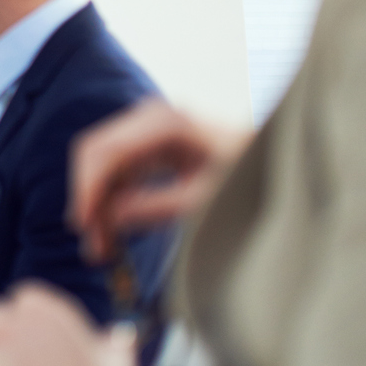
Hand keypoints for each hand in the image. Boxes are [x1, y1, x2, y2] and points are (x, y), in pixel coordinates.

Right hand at [71, 99, 248, 264]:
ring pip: (103, 164)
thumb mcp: (208, 199)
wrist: (282, 167)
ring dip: (99, 204)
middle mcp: (152, 117)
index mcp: (165, 122)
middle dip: (90, 200)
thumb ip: (156, 206)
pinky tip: (116, 229)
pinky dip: (113, 199)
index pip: (104, 151)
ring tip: (104, 248)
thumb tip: (110, 217)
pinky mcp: (153, 143)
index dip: (87, 191)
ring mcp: (150, 127)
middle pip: (96, 155)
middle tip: (94, 248)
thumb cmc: (253, 180)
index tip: (83, 229)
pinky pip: (119, 169)